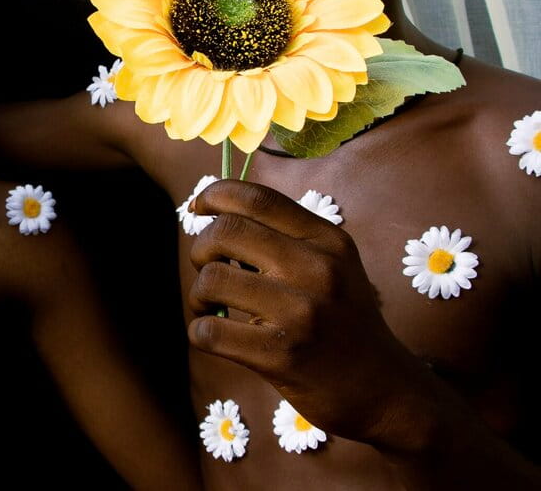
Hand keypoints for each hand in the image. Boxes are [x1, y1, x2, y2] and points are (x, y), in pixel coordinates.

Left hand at [186, 180, 434, 445]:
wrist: (386, 389)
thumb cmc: (344, 322)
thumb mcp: (334, 265)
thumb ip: (286, 237)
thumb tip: (215, 215)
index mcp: (327, 240)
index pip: (256, 198)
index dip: (214, 195)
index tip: (198, 209)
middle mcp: (317, 269)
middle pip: (225, 232)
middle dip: (200, 249)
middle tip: (207, 271)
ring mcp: (300, 313)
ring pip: (211, 280)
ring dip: (198, 295)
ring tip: (211, 308)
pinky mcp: (281, 355)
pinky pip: (209, 331)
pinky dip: (199, 331)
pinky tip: (216, 335)